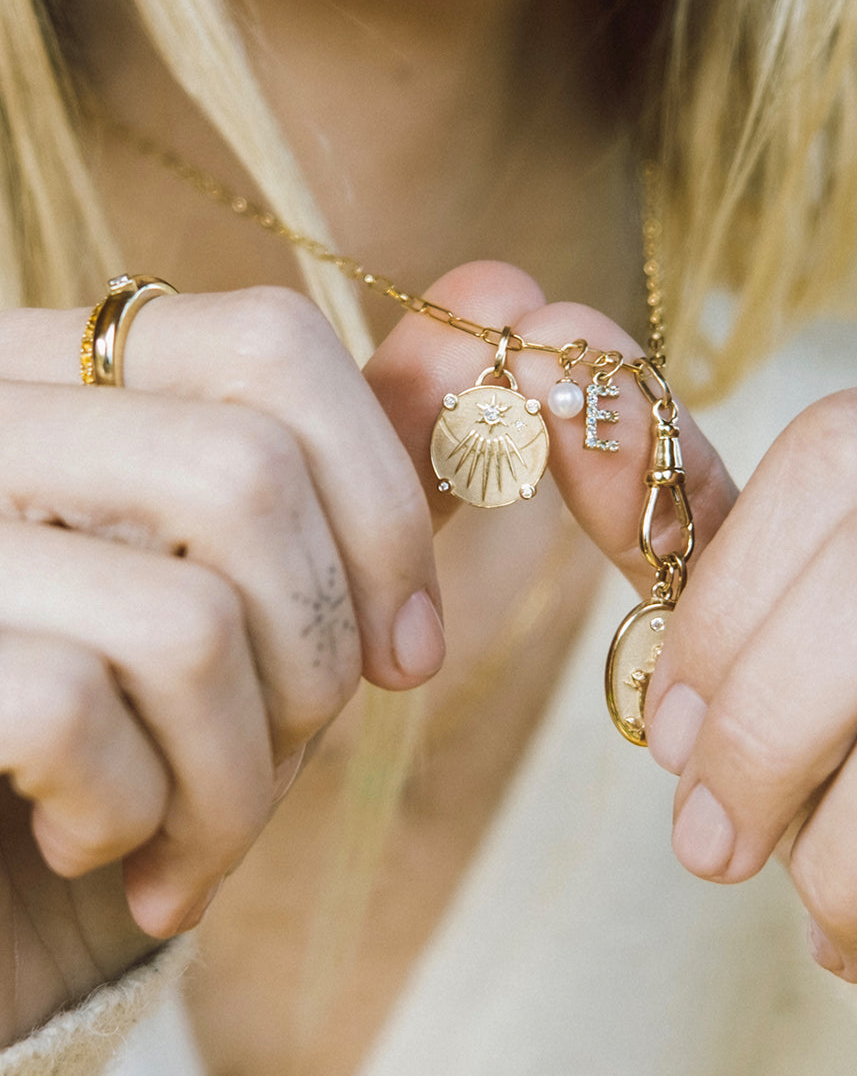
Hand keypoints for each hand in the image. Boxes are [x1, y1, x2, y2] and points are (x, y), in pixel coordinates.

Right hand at [0, 285, 442, 1038]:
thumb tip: (501, 291)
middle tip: (296, 751)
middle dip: (322, 656)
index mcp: (73, 379)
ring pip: (188, 617)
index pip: (273, 342)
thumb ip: (371, 462)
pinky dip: (137, 817)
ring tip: (205, 830)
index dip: (382, 501)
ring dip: (241, 775)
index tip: (412, 650)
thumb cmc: (139, 730)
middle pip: (251, 476)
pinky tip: (102, 847)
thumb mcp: (265, 594)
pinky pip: (76, 711)